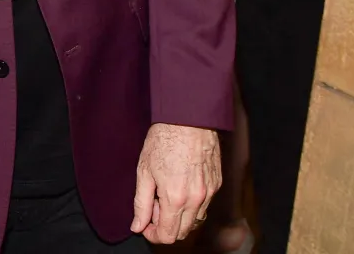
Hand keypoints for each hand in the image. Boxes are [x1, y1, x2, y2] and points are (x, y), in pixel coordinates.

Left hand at [132, 123, 221, 243]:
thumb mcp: (144, 171)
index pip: (168, 235)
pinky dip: (191, 205)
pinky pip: (204, 206)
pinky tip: (179, 187)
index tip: (145, 224)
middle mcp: (197, 200)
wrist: (188, 119)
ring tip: (165, 193)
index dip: (153, 234)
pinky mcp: (216, 185)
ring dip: (179, 217)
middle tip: (153, 205)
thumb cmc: (163, 140)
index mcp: (176, 198)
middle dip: (165, 226)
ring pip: (195, 221)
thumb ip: (141, 203)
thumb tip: (137, 226)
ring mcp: (209, 193)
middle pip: (182, 232)